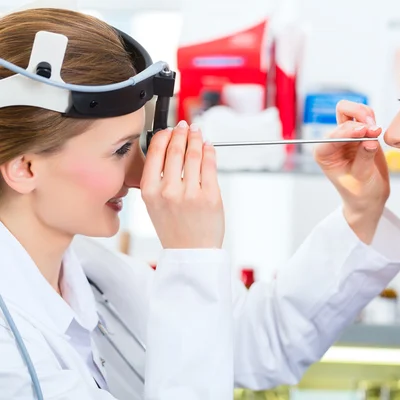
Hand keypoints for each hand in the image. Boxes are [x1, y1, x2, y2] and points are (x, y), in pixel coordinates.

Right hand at [140, 120, 224, 248]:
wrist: (191, 253)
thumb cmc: (174, 230)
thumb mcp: (154, 205)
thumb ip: (157, 179)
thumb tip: (168, 149)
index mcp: (150, 192)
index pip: (155, 153)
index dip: (163, 136)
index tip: (169, 130)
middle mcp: (169, 191)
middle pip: (176, 150)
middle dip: (182, 133)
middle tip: (185, 126)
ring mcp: (191, 193)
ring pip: (194, 154)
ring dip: (196, 138)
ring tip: (198, 132)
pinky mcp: (211, 196)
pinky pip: (210, 166)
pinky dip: (210, 151)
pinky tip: (208, 146)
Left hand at [314, 100, 388, 243]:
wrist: (370, 198)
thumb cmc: (360, 193)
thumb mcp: (361, 178)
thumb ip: (365, 157)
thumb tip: (371, 139)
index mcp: (324, 153)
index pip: (333, 135)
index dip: (349, 130)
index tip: (364, 131)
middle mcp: (333, 141)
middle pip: (342, 113)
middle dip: (359, 118)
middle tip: (374, 128)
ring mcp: (347, 135)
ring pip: (353, 111)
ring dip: (366, 115)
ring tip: (377, 130)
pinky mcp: (360, 133)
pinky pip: (365, 116)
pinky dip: (372, 118)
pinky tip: (378, 130)